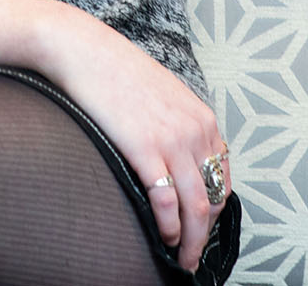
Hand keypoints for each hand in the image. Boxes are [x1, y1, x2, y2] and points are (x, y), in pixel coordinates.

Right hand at [0, 0, 229, 272]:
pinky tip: (163, 235)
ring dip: (191, 240)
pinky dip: (168, 225)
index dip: (214, 210)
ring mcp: (173, 140)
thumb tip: (178, 164)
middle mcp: (196, 131)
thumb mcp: (163, 97)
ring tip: (181, 256)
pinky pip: (166, 199)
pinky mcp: (145, 148)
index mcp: (203, 120)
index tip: (202, 227)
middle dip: (206, 235)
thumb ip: (178, 127)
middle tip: (194, 256)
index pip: (223, 179)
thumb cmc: (117, 72)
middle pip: (213, 198)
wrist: (85, 51)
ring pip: (196, 206)